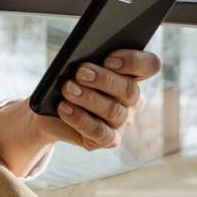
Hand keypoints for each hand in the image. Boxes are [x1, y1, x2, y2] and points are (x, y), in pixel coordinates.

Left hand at [39, 49, 160, 150]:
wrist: (48, 110)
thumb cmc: (66, 79)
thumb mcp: (75, 63)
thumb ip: (86, 57)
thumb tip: (84, 56)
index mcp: (131, 74)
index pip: (149, 65)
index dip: (133, 61)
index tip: (109, 58)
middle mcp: (132, 99)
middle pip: (129, 89)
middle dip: (103, 79)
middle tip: (80, 72)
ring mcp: (123, 121)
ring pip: (113, 111)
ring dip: (88, 98)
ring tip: (67, 88)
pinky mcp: (109, 140)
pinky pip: (100, 132)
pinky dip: (80, 119)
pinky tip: (64, 107)